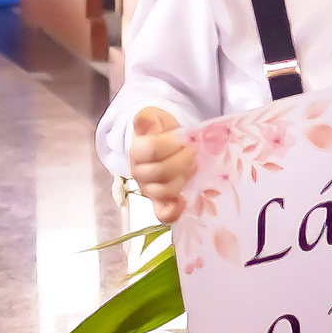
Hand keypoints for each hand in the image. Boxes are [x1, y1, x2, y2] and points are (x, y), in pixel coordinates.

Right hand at [128, 108, 195, 223]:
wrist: (166, 145)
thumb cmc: (162, 133)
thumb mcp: (155, 118)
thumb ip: (148, 119)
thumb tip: (145, 121)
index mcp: (137, 151)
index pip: (151, 149)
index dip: (171, 144)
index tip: (186, 139)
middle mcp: (139, 173)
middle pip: (160, 171)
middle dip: (183, 160)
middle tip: (195, 152)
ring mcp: (149, 190)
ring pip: (165, 191)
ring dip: (183, 178)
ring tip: (193, 167)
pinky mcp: (160, 203)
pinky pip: (162, 214)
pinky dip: (173, 211)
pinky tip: (183, 202)